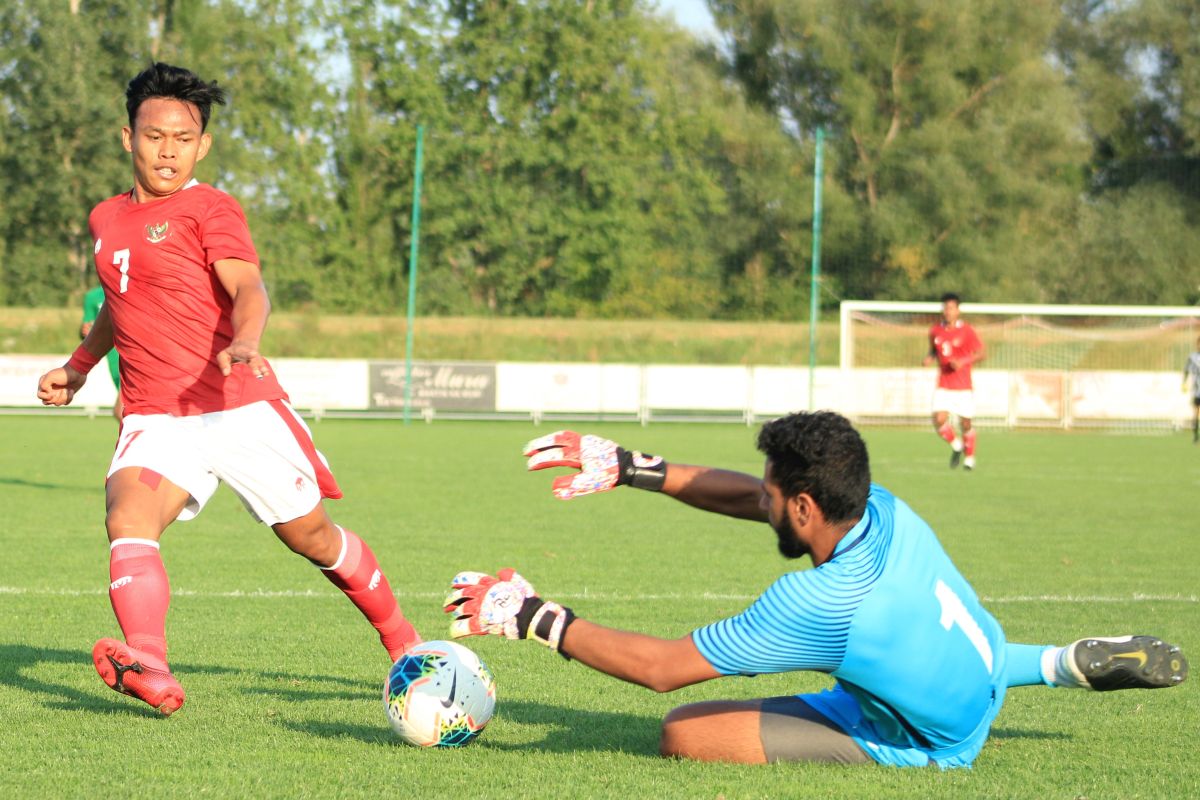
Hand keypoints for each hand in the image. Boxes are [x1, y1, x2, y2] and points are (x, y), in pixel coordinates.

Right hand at [37, 365, 85, 405]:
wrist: (77, 372)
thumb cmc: (63, 374)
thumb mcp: (50, 377)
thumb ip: (43, 385)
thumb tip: (48, 393)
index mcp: (43, 384)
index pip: (39, 396)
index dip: (46, 396)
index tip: (52, 392)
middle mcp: (49, 390)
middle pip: (46, 402)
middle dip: (55, 398)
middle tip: (61, 390)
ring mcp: (57, 393)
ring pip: (56, 403)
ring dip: (63, 397)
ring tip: (67, 389)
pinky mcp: (66, 396)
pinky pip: (65, 403)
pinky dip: (69, 398)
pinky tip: (71, 390)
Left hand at [216, 338, 270, 378]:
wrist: (245, 344)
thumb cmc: (231, 353)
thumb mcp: (223, 354)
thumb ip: (223, 363)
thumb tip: (226, 373)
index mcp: (241, 350)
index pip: (245, 352)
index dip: (249, 353)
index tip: (253, 354)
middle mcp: (250, 354)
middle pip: (253, 359)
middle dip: (255, 365)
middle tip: (257, 372)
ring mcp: (255, 358)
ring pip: (259, 362)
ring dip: (261, 368)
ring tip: (264, 373)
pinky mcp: (259, 363)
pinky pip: (262, 366)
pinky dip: (264, 370)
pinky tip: (266, 374)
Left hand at [444, 568, 574, 652]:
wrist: (530, 616)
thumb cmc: (526, 599)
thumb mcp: (517, 582)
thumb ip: (508, 575)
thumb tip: (501, 572)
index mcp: (489, 584)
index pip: (469, 579)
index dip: (460, 581)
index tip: (453, 585)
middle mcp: (482, 595)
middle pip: (461, 595)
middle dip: (452, 599)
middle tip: (446, 605)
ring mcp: (480, 609)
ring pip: (460, 610)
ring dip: (455, 614)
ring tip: (452, 617)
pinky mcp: (481, 624)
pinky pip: (464, 627)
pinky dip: (457, 630)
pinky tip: (453, 632)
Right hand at [523, 430, 665, 499]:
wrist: (629, 464)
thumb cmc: (610, 475)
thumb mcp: (591, 483)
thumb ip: (572, 485)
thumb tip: (554, 489)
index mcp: (579, 454)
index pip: (555, 456)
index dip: (541, 460)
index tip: (529, 465)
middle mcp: (581, 444)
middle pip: (556, 440)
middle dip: (540, 445)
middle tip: (526, 451)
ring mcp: (586, 440)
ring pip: (563, 436)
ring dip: (549, 440)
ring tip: (537, 445)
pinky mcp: (591, 441)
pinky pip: (571, 437)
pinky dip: (560, 439)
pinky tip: (556, 444)